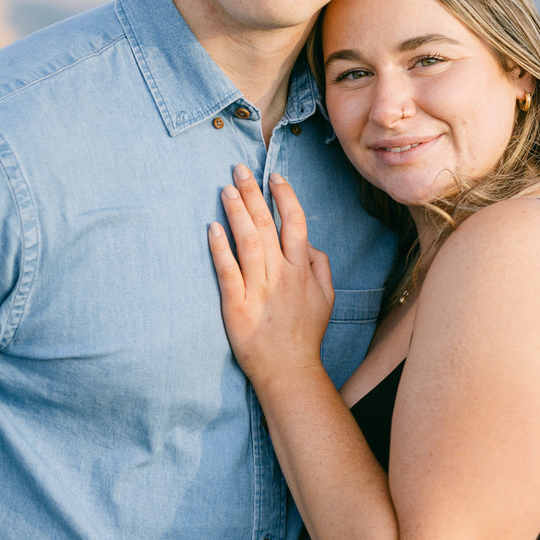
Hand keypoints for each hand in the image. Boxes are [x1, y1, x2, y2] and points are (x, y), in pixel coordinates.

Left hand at [209, 166, 333, 386]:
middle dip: (253, 193)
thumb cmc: (306, 334)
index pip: (294, 223)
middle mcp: (281, 275)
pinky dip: (219, 248)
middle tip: (239, 169)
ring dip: (235, 212)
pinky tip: (212, 228)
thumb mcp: (327, 298)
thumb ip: (320, 266)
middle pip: (266, 225)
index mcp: (302, 270)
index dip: (284, 196)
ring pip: (247, 242)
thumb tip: (309, 242)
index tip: (273, 177)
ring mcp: (258, 289)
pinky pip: (227, 271)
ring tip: (226, 189)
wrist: (289, 370)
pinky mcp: (236, 306)